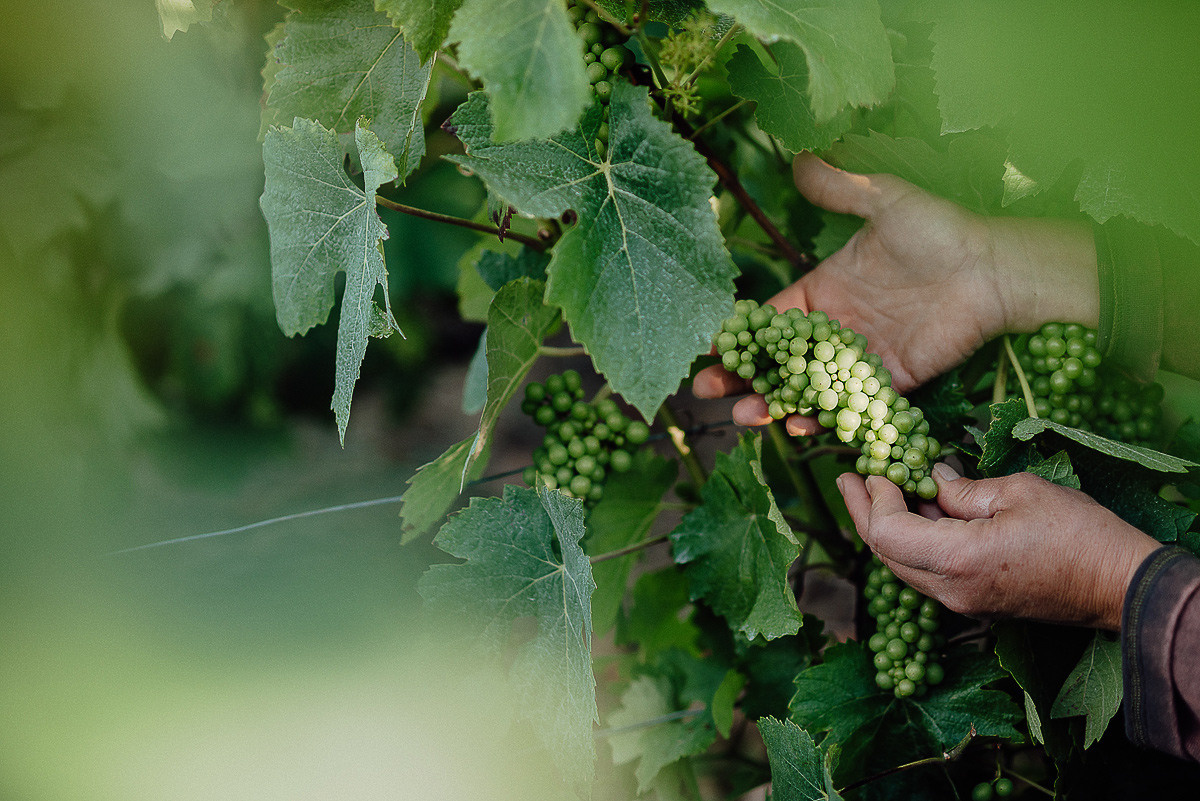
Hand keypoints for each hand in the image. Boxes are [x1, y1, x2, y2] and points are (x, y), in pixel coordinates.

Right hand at [693, 154, 1097, 430]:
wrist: (994, 270)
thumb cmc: (940, 230)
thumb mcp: (884, 200)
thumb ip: (839, 187)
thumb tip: (799, 156)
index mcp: (826, 288)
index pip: (771, 318)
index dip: (737, 334)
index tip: (707, 350)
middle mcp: (838, 327)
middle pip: (778, 361)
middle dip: (740, 378)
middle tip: (708, 392)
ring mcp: (862, 358)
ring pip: (807, 388)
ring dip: (773, 405)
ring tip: (744, 417)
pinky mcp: (890, 381)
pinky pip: (851, 406)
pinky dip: (824, 419)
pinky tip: (798, 428)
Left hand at [838, 463, 1159, 629]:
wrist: (1122, 585)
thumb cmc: (1079, 534)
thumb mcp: (1018, 493)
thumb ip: (963, 489)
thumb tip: (931, 479)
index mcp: (957, 561)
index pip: (887, 534)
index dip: (872, 501)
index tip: (869, 470)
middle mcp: (951, 591)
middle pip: (886, 555)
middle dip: (865, 514)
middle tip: (852, 478)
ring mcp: (963, 602)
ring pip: (905, 567)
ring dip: (888, 528)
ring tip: (879, 489)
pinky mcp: (977, 603)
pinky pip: (929, 573)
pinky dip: (915, 542)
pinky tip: (919, 512)